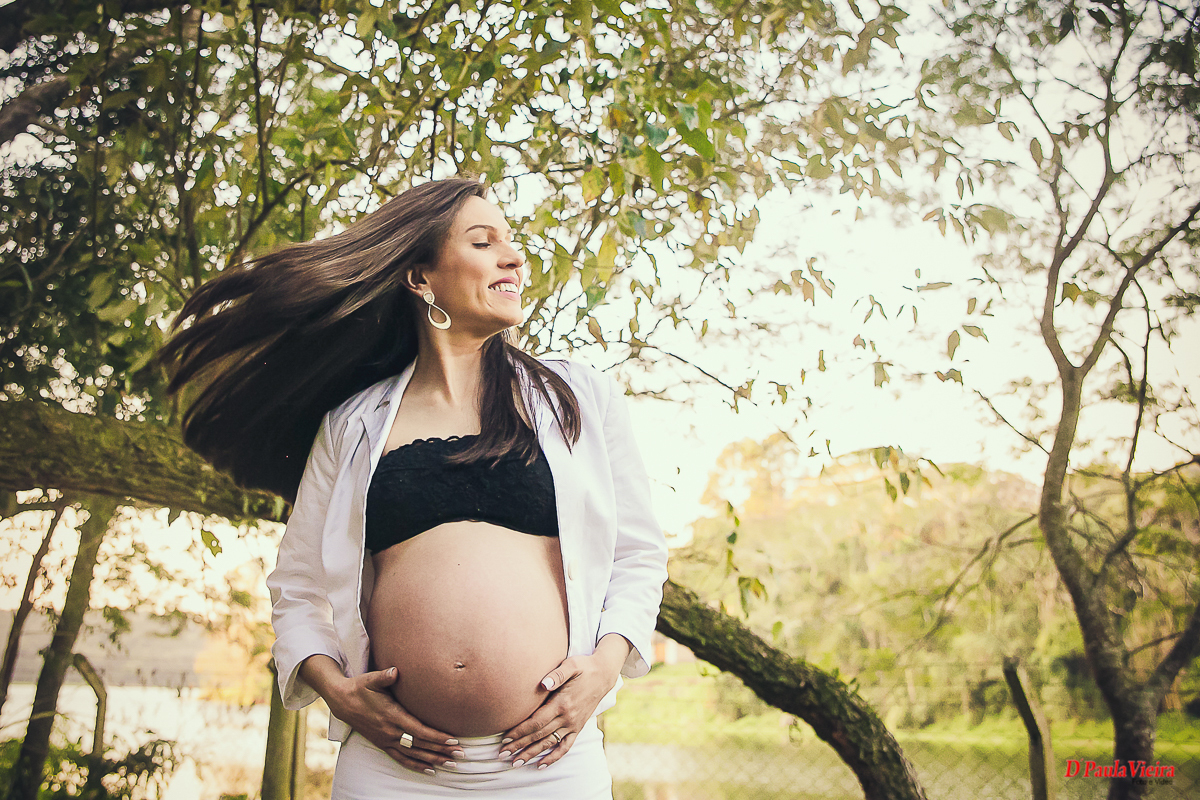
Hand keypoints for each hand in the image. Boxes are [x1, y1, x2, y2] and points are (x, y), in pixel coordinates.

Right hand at [327, 666, 462, 774]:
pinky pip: (401, 759)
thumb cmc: (361, 687)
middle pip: (421, 745)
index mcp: (392, 716)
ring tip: (451, 765)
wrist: (343, 701)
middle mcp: (391, 732)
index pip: (419, 731)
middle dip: (442, 750)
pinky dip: (416, 765)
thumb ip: (384, 676)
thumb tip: (394, 670)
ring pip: (414, 755)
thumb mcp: (371, 679)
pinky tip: (430, 770)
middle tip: (461, 755)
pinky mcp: (382, 744)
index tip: (453, 740)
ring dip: (433, 760)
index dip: (437, 737)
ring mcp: (386, 740)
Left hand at [500, 635, 629, 769]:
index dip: (519, 731)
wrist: (604, 674)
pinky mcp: (578, 727)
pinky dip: (553, 757)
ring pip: (549, 743)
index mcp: (562, 703)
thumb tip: (543, 683)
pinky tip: (541, 766)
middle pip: (539, 735)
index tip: (504, 738)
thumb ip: (557, 674)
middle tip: (502, 754)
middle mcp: (567, 717)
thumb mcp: (572, 665)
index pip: (536, 722)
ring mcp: (573, 724)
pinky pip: (565, 747)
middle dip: (519, 745)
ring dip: (531, 754)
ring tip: (515, 763)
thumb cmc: (584, 667)